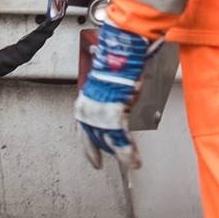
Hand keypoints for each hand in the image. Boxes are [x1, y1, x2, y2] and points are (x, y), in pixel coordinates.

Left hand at [75, 14, 152, 168]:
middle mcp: (87, 111)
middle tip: (117, 162)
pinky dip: (129, 151)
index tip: (95, 161)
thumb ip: (109, 100)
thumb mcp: (107, 87)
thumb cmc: (116, 64)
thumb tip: (118, 108)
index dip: (90, 150)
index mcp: (84, 104)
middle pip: (96, 140)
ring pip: (110, 142)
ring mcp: (98, 114)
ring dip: (122, 155)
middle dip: (108, 152)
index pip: (84, 134)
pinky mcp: (112, 116)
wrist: (120, 54)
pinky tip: (134, 159)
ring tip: (132, 163)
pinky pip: (121, 139)